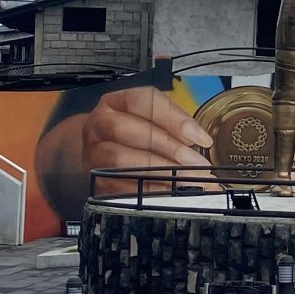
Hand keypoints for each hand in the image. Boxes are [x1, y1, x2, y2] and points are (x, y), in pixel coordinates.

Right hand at [81, 86, 214, 194]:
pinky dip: (146, 189)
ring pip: (121, 161)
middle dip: (168, 148)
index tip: (200, 137)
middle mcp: (100, 124)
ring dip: (158, 171)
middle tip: (196, 163)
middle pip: (130, 131)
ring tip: (186, 180)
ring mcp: (93, 152)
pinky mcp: (94, 178)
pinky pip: (118, 186)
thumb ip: (175, 123)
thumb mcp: (153, 116)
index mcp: (117, 102)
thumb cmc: (133, 128)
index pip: (144, 102)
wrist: (99, 146)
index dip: (174, 119)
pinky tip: (168, 191)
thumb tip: (200, 139)